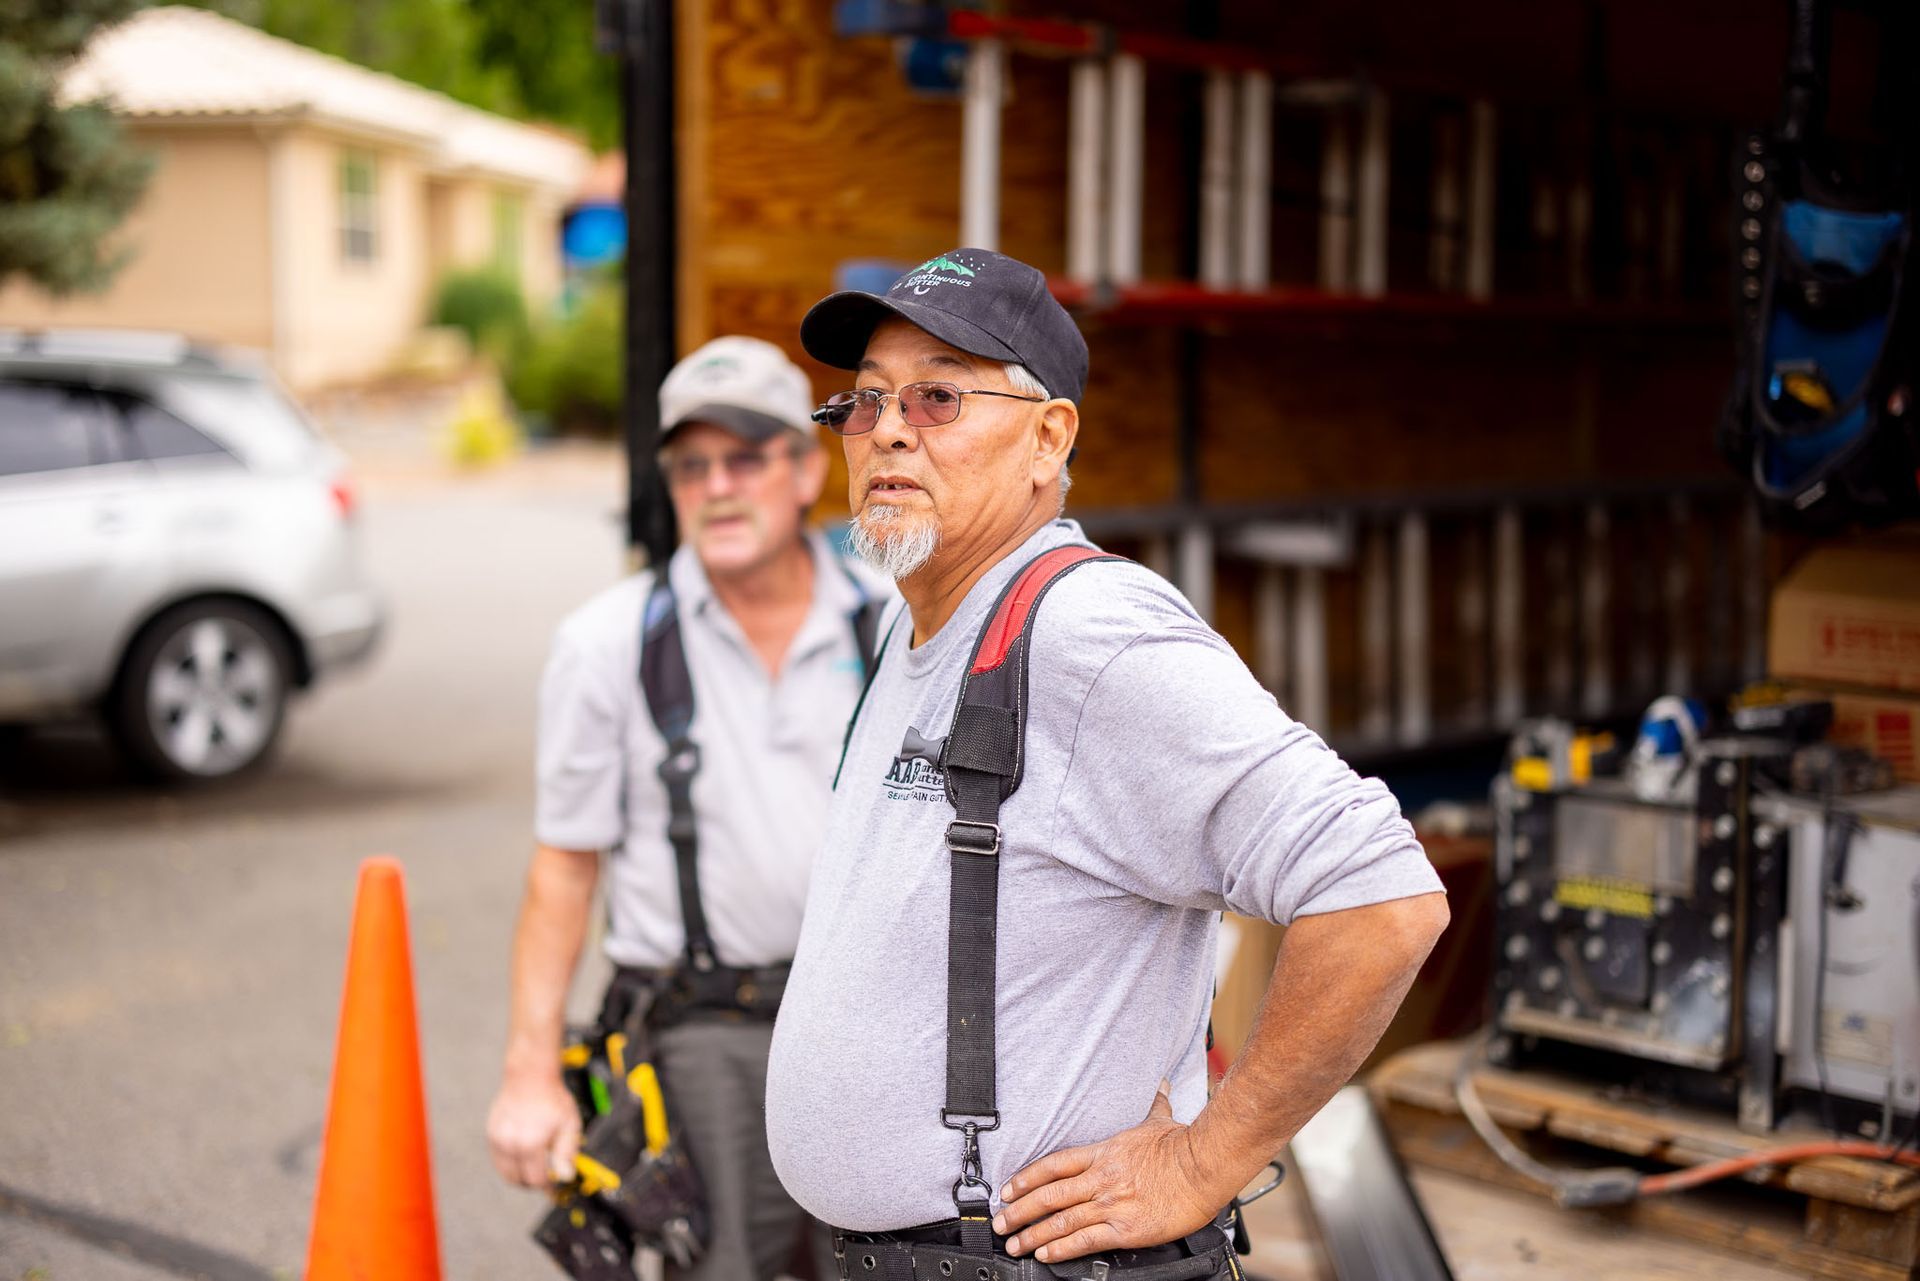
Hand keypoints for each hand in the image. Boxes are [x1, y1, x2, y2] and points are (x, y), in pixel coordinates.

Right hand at [486, 1070, 581, 1188]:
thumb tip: (565, 1177)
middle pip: (518, 1180)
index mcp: (531, 1143)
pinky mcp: (490, 1135)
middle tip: (545, 1178)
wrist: (530, 1077)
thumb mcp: (569, 1125)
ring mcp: (497, 1140)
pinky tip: (523, 1155)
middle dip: (532, 1183)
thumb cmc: (552, 1099)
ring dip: (519, 1176)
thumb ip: (566, 1154)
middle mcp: (510, 1144)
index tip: (553, 1188)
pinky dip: (510, 1164)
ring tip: (534, 1168)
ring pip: (506, 1173)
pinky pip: (499, 1161)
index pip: (535, 1179)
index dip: (546, 1187)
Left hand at [991, 1081, 1226, 1262]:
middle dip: (1020, 1210)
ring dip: (1033, 1234)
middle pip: (1049, 1195)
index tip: (1009, 1189)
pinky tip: (1046, 1255)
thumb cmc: (1183, 1145)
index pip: (1054, 1165)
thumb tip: (1161, 1085)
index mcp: (1104, 1153)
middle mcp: (1101, 1179)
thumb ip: (1154, 1105)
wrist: (1204, 1166)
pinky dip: (1061, 1249)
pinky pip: (1085, 1240)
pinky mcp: (1125, 1229)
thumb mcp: (1160, 1119)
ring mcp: (1111, 1204)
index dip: (1027, 1178)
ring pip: (1061, 1221)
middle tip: (1001, 1221)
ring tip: (1015, 1244)